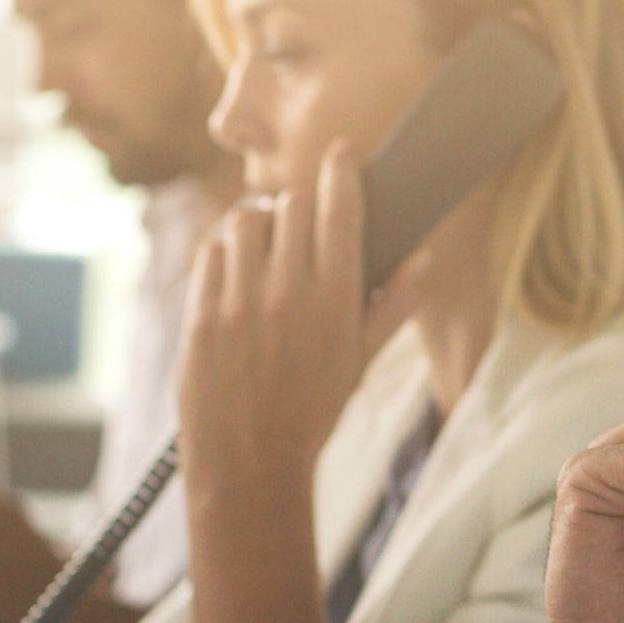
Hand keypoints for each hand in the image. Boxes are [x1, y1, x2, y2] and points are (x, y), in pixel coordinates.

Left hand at [179, 145, 408, 511]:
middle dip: (299, 203)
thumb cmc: (311, 416)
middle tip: (301, 221)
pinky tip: (236, 272)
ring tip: (265, 247)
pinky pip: (211, 252)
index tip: (340, 157)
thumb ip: (392, 308)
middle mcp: (288, 294)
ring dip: (258, 223)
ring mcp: (239, 303)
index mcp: (335, 302)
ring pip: (245, 220)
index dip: (340, 170)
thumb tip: (422, 260)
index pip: (339, 206)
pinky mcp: (201, 315)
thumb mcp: (360, 364)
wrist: (250, 465)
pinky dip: (224, 251)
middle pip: (291, 203)